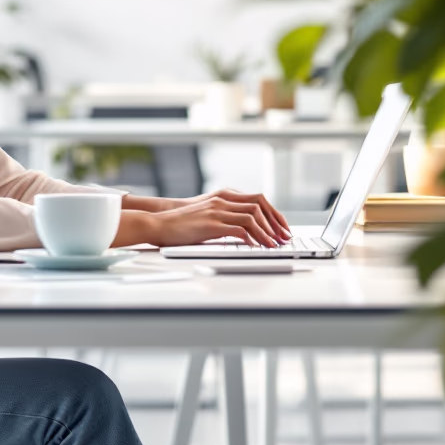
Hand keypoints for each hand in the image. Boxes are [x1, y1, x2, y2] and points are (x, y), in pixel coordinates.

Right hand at [150, 189, 290, 247]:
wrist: (160, 224)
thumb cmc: (182, 223)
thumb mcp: (207, 216)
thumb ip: (225, 218)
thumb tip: (245, 231)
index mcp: (223, 197)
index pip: (258, 199)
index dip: (274, 214)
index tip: (282, 228)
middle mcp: (222, 201)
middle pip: (259, 206)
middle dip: (275, 223)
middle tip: (284, 238)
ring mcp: (217, 211)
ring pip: (252, 217)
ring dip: (266, 232)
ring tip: (273, 245)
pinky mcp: (211, 224)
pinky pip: (238, 229)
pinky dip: (251, 238)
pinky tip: (255, 247)